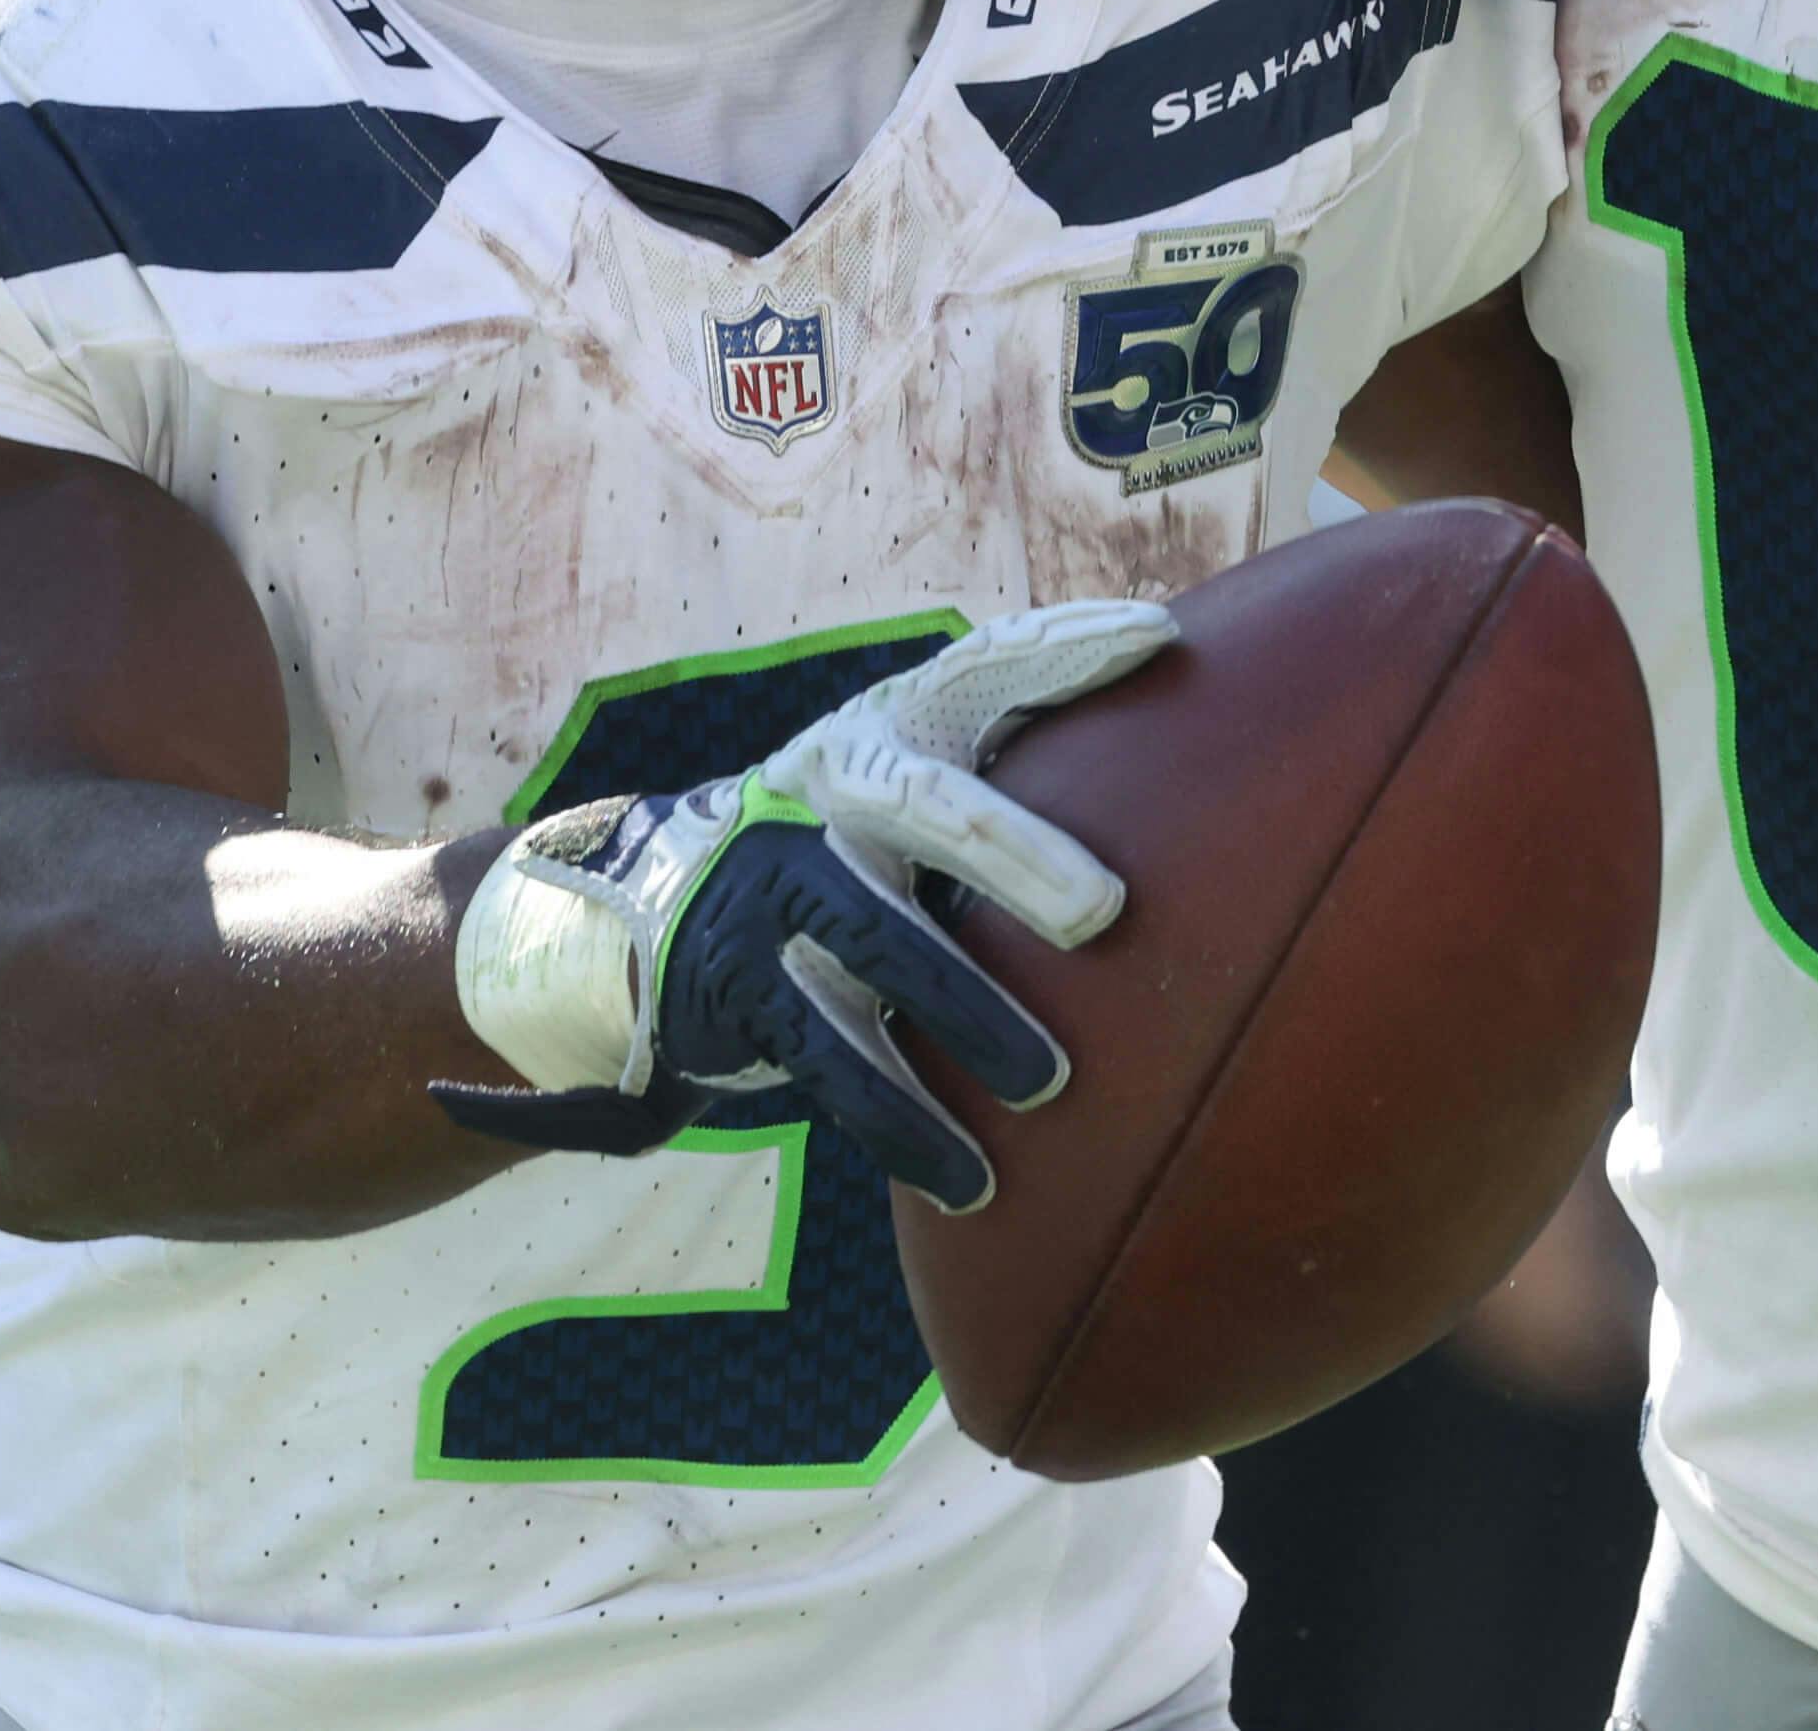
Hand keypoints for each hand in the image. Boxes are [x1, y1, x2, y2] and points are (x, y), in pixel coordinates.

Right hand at [438, 601, 1175, 1214]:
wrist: (650, 907)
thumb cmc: (845, 835)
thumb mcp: (906, 770)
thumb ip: (1012, 734)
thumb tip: (1166, 673)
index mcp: (882, 727)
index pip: (980, 668)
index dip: (1062, 648)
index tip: (1157, 638)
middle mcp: (824, 789)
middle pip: (923, 807)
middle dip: (1012, 852)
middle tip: (1103, 912)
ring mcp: (770, 885)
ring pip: (877, 949)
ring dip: (967, 1016)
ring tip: (1051, 1082)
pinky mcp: (737, 986)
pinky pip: (831, 1062)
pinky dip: (905, 1127)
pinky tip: (972, 1180)